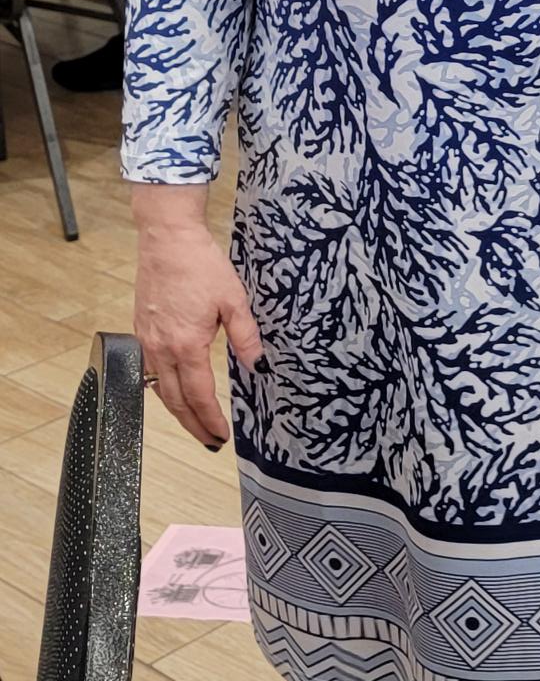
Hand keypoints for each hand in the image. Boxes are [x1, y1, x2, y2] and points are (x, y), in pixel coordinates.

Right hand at [133, 223, 263, 446]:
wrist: (167, 239)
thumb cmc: (200, 265)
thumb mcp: (233, 299)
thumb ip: (245, 336)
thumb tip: (257, 365)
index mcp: (186, 345)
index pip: (198, 396)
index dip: (210, 420)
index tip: (221, 436)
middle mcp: (161, 348)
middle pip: (174, 401)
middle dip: (192, 425)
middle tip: (209, 441)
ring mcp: (147, 340)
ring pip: (159, 388)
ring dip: (176, 410)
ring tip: (193, 423)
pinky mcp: (140, 330)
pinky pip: (149, 371)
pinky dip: (161, 388)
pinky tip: (172, 390)